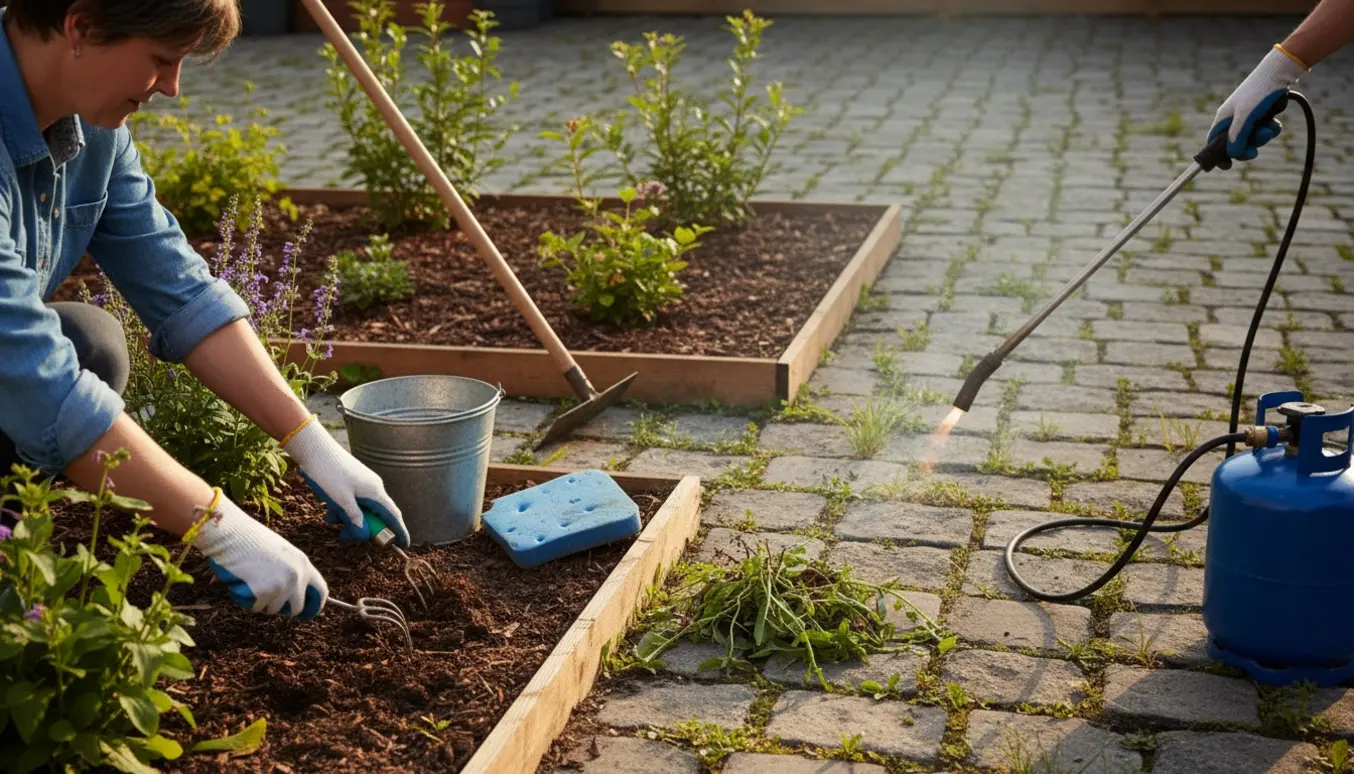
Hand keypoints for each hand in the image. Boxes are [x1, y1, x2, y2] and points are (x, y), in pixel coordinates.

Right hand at [192, 492, 327, 618]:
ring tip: (250, 580)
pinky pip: (255, 607)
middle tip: (267, 600)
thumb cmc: (250, 541)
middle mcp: (297, 576)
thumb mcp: (280, 554)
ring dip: (261, 602)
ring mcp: (282, 586)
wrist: (232, 533)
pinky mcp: (264, 593)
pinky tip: (242, 582)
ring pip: (273, 609)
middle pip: (296, 608)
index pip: (321, 591)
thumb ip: (289, 572)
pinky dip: (246, 600)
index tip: (306, 614)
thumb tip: (291, 598)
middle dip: (282, 609)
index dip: (314, 606)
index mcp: (303, 564)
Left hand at [283, 417, 409, 547]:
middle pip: (375, 515)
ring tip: (330, 518)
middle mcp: (373, 487)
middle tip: (344, 536)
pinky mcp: (353, 480)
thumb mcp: (341, 500)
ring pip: (362, 508)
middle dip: (361, 527)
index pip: (393, 515)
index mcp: (375, 492)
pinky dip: (344, 508)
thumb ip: (354, 518)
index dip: (400, 531)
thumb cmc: (328, 472)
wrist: (315, 449)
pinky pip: (354, 500)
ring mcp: (363, 483)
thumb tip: (364, 533)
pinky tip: (329, 508)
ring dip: (348, 517)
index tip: (404, 544)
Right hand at [1208, 46, 1307, 160]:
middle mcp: (1233, 119)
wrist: (1278, 73)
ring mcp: (1247, 117)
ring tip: (1270, 127)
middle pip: (1235, 143)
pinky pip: (1264, 129)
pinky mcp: (1261, 114)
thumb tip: (1232, 154)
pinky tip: (1275, 121)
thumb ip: (1237, 137)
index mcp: (1223, 118)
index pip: (1214, 142)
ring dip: (1262, 137)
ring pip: (1252, 137)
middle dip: (1248, 146)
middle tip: (1257, 146)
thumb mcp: (1246, 117)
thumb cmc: (1258, 92)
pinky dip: (1270, 129)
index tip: (1227, 166)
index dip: (1219, 155)